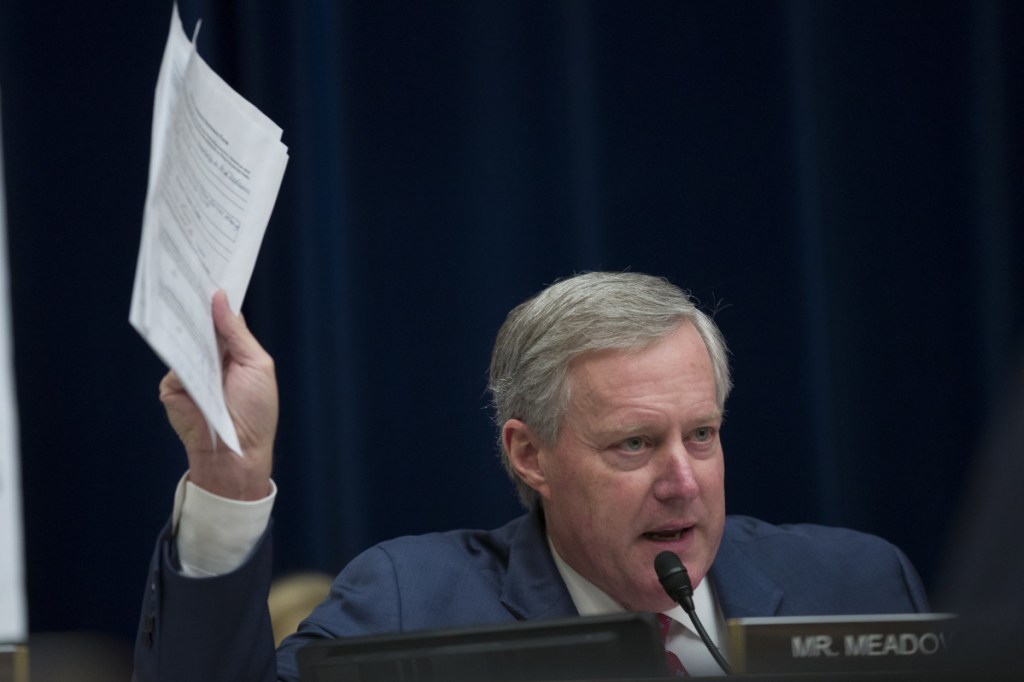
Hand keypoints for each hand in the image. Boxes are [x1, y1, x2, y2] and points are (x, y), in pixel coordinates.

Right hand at [159, 290, 277, 499]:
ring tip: (182, 295)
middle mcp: (209, 358)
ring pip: (182, 340)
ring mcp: (189, 372)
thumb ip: (237, 333)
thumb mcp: (256, 365)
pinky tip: (177, 337)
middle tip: (191, 273)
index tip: (211, 271)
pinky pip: (173, 363)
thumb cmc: (256, 411)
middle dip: (195, 303)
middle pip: (198, 325)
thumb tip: (220, 298)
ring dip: (183, 321)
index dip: (216, 298)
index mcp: (232, 351)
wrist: (237, 452)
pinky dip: (178, 353)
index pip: (220, 319)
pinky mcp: (172, 387)